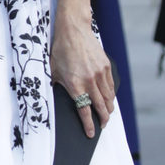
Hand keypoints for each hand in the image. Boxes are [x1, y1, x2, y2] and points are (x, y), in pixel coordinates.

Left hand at [50, 17, 114, 138]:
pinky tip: (108, 99)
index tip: (90, 134)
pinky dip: (110, 95)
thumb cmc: (60, 50)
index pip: (84, 111)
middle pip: (100, 107)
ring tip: (106, 115)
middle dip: (103, 120)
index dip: (88, 125)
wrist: (73, 30)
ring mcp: (100, 74)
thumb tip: (56, 97)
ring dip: (108, 109)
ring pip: (108, 98)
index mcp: (75, 85)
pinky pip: (111, 86)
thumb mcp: (53, 71)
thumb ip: (58, 86)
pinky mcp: (106, 67)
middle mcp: (89, 81)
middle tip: (102, 126)